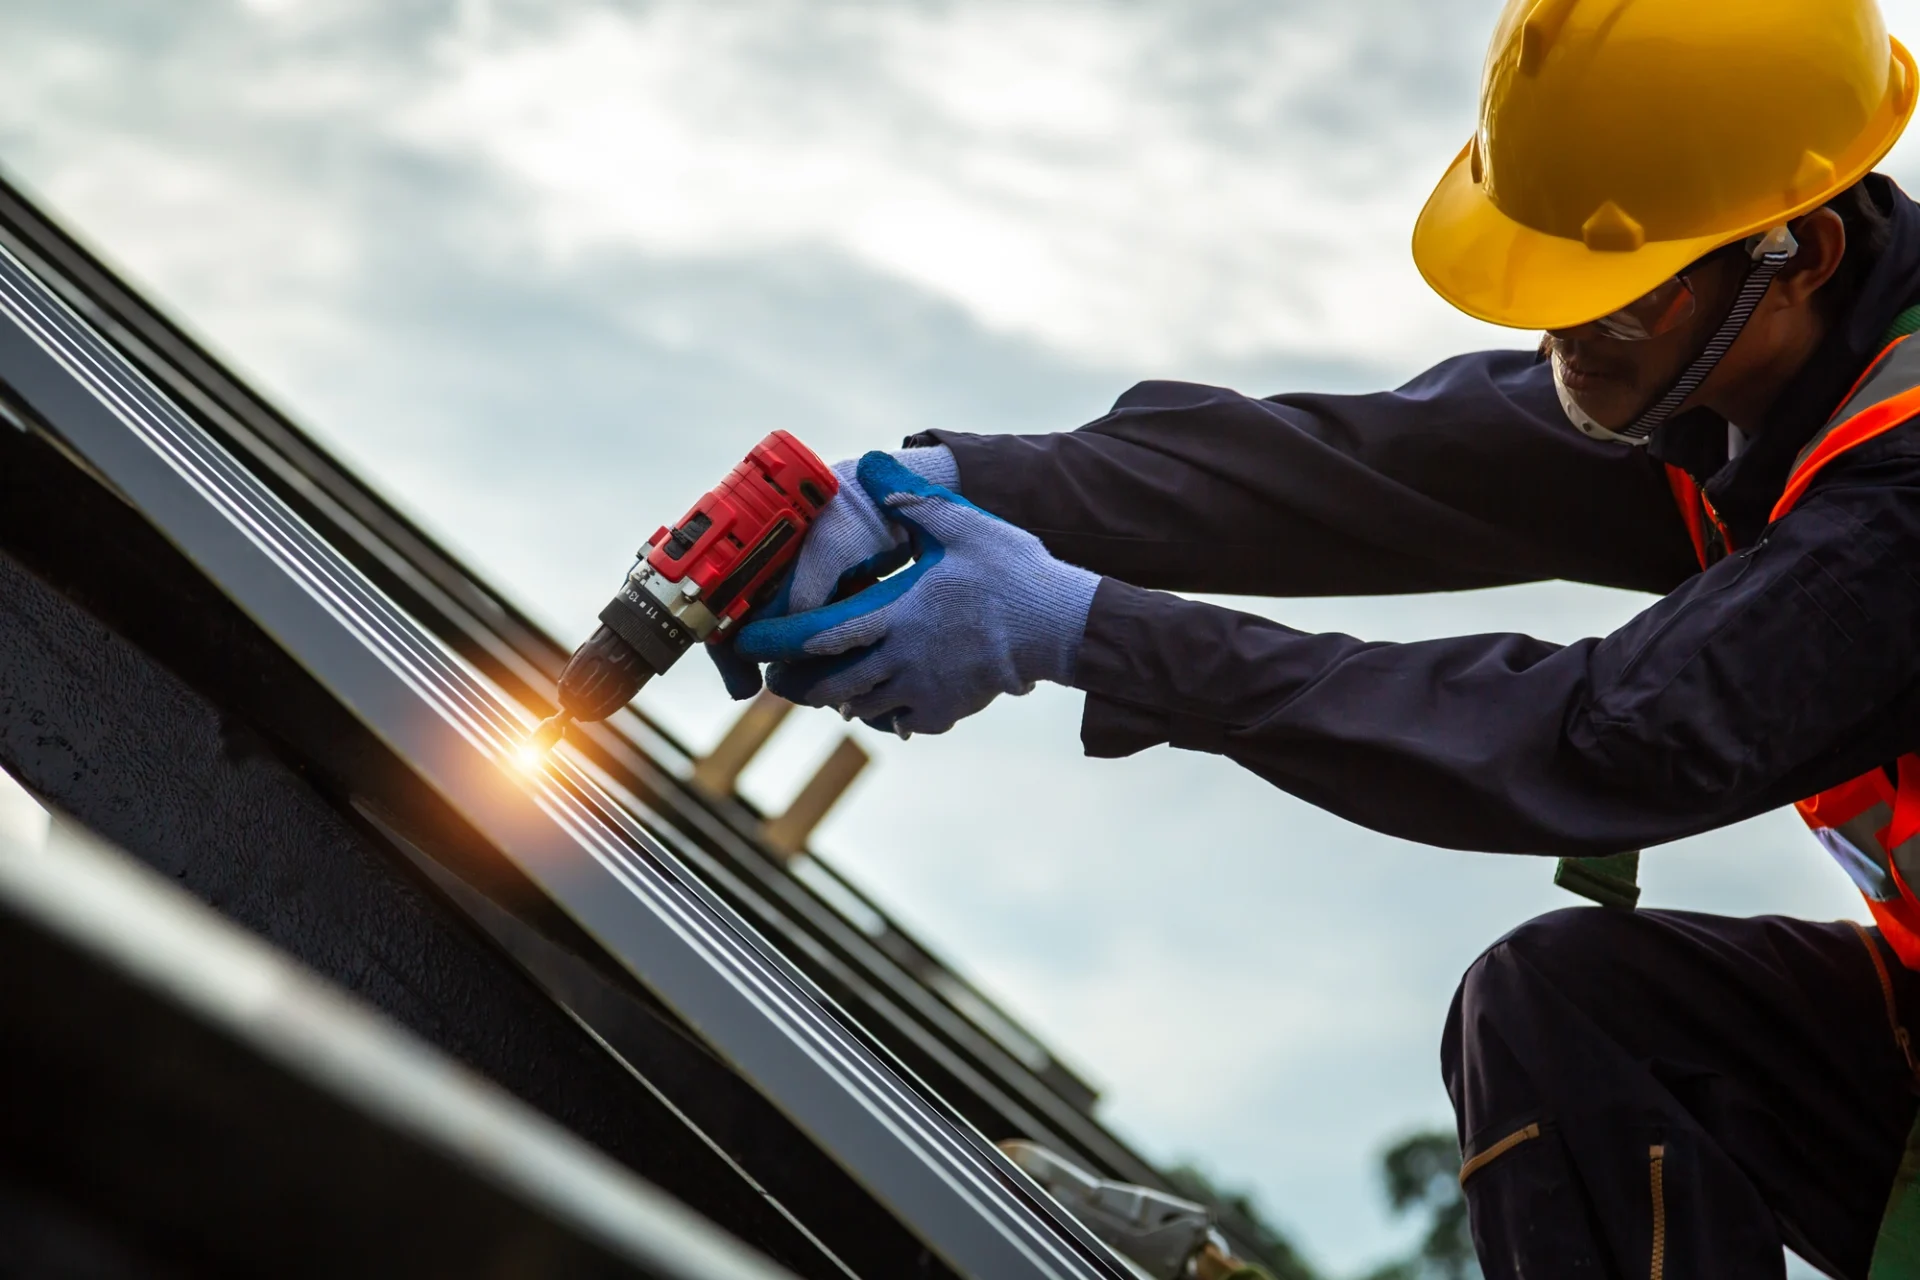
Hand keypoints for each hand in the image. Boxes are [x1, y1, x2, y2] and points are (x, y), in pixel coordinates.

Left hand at [732, 452, 1096, 736]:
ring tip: (829, 687)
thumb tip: (871, 464)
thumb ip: (912, 499)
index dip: (778, 642)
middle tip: (779, 678)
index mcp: (896, 614)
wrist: (1061, 626)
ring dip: (840, 698)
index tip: (751, 642)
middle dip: (799, 684)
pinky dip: (886, 713)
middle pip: (830, 685)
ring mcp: (924, 688)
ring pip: (861, 707)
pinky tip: (886, 700)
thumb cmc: (1012, 572)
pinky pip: (902, 720)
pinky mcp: (947, 709)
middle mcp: (901, 658)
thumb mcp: (962, 523)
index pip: (819, 635)